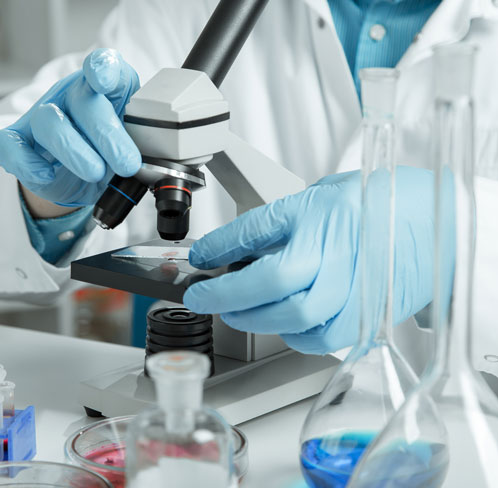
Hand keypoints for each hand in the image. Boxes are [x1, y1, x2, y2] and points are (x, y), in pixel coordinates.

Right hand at [0, 48, 140, 206]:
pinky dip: (27, 163)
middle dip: (106, 134)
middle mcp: (70, 96)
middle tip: (127, 162)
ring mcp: (41, 117)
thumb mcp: (134, 143)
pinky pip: (11, 146)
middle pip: (82, 101)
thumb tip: (158, 159)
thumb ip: (144, 142)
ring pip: (49, 122)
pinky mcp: (20, 142)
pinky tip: (47, 175)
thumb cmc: (109, 151)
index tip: (105, 79)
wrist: (79, 176)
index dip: (103, 68)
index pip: (102, 65)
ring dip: (75, 151)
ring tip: (96, 172)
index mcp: (103, 89)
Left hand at [183, 167, 434, 354]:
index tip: (198, 260)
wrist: (432, 226)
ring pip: (292, 317)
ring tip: (235, 310)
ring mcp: (354, 288)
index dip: (218, 248)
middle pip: (270, 283)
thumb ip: (274, 224)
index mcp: (322, 213)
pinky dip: (288, 333)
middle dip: (226, 295)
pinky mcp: (364, 317)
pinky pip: (317, 338)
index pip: (256, 231)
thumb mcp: (317, 196)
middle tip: (205, 295)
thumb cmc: (376, 206)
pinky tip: (279, 320)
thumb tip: (228, 248)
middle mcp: (338, 251)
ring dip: (253, 318)